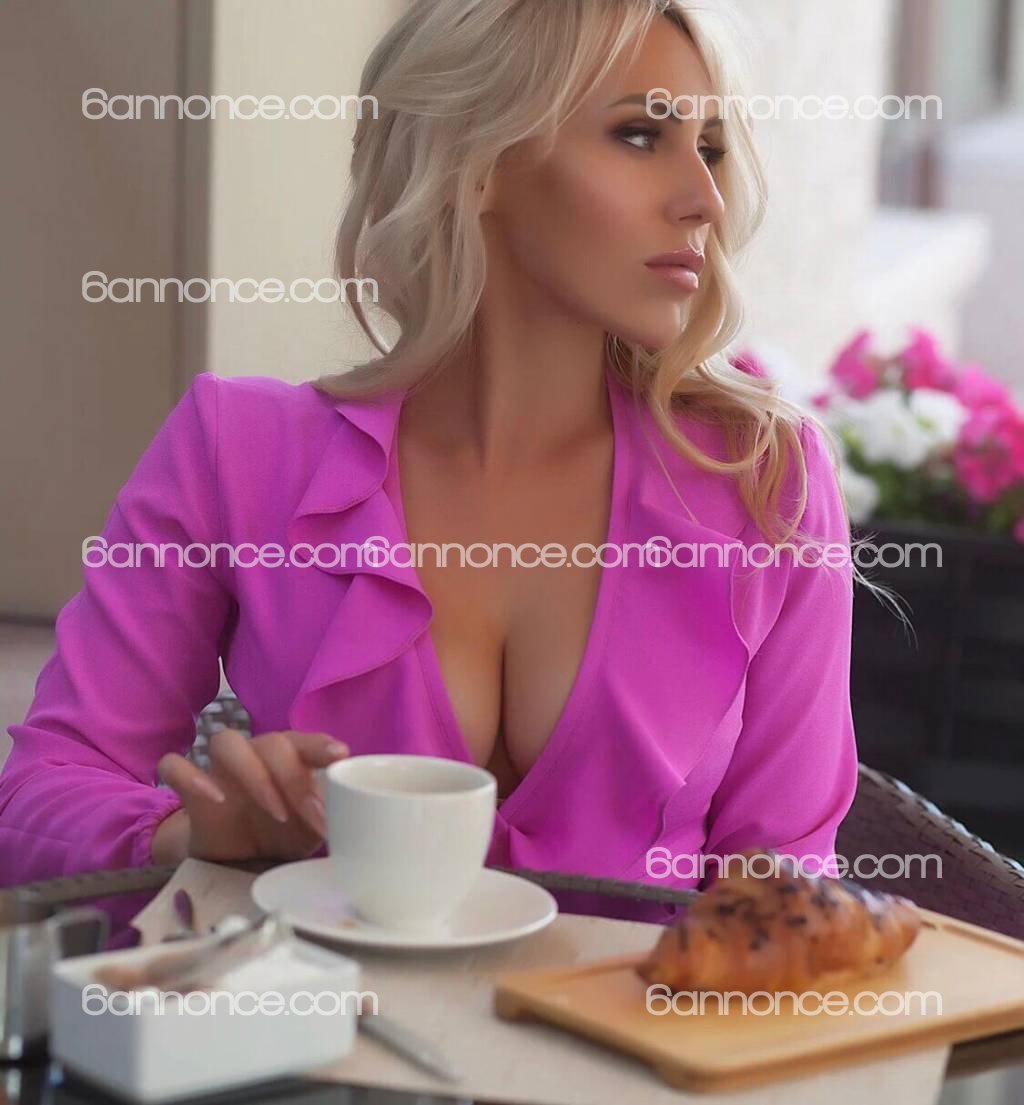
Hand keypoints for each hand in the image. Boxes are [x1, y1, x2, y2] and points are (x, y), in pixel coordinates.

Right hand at [156, 729, 348, 861]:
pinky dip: (189, 774)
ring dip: (253, 772)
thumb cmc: (282, 835)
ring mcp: (220, 771)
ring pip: (225, 741)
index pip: (304, 740)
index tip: (341, 755)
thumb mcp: (310, 830)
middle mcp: (256, 756)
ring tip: (275, 810)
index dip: (320, 744)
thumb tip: (362, 817)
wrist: (233, 861)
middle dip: (294, 777)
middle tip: (312, 815)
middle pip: (271, 742)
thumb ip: (331, 816)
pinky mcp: (189, 792)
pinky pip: (174, 765)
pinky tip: (215, 799)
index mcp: (289, 759)